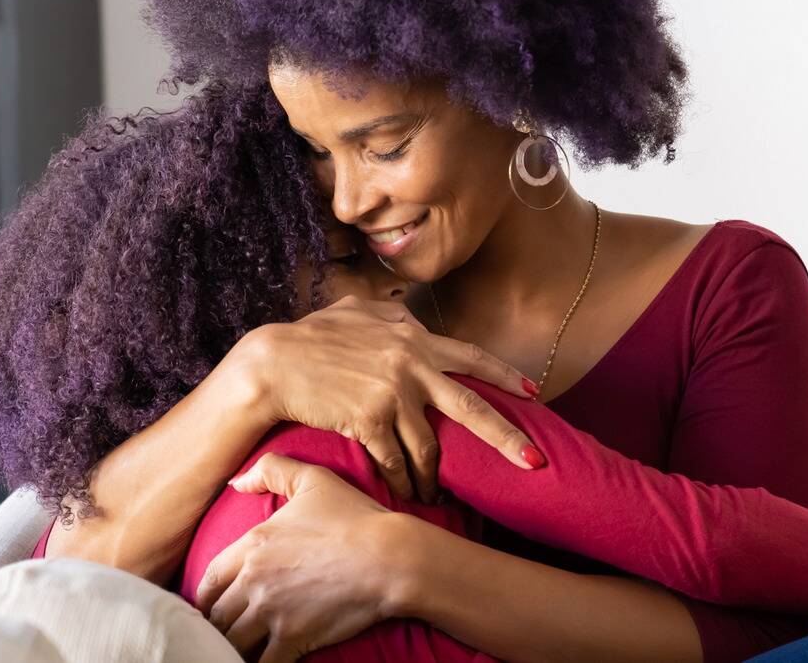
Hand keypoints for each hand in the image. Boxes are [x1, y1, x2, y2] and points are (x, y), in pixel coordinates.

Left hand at [195, 453, 421, 662]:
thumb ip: (272, 470)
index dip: (207, 596)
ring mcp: (271, 612)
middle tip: (229, 630)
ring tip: (241, 649)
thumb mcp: (314, 479)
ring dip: (234, 647)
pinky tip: (261, 662)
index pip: (210, 579)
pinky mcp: (292, 639)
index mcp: (253, 544)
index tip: (214, 605)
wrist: (390, 557)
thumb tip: (236, 482)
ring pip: (232, 641)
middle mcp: (254, 580)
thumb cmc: (356, 518)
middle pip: (217, 615)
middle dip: (220, 624)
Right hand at [229, 294, 544, 504]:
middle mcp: (411, 364)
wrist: (271, 363)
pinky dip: (402, 479)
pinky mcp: (369, 419)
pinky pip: (395, 459)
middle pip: (471, 408)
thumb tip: (410, 316)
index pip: (471, 357)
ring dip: (434, 476)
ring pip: (428, 446)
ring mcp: (392, 393)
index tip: (533, 393)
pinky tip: (405, 492)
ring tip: (435, 495)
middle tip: (535, 462)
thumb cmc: (310, 337)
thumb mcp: (357, 311)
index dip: (504, 375)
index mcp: (414, 338)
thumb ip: (391, 314)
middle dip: (507, 438)